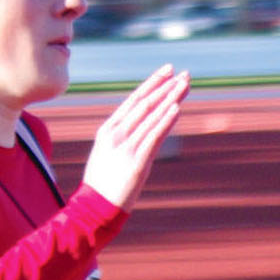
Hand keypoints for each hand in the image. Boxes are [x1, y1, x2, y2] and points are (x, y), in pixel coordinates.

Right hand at [80, 65, 189, 211]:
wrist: (93, 209)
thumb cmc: (102, 183)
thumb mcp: (106, 153)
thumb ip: (122, 137)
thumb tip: (142, 125)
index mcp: (108, 130)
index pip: (134, 99)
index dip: (153, 83)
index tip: (168, 71)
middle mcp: (116, 135)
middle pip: (145, 104)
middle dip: (166, 87)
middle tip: (184, 74)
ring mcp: (126, 148)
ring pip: (151, 117)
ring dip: (170, 99)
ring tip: (185, 85)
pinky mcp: (136, 163)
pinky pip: (154, 137)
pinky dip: (165, 122)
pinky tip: (176, 108)